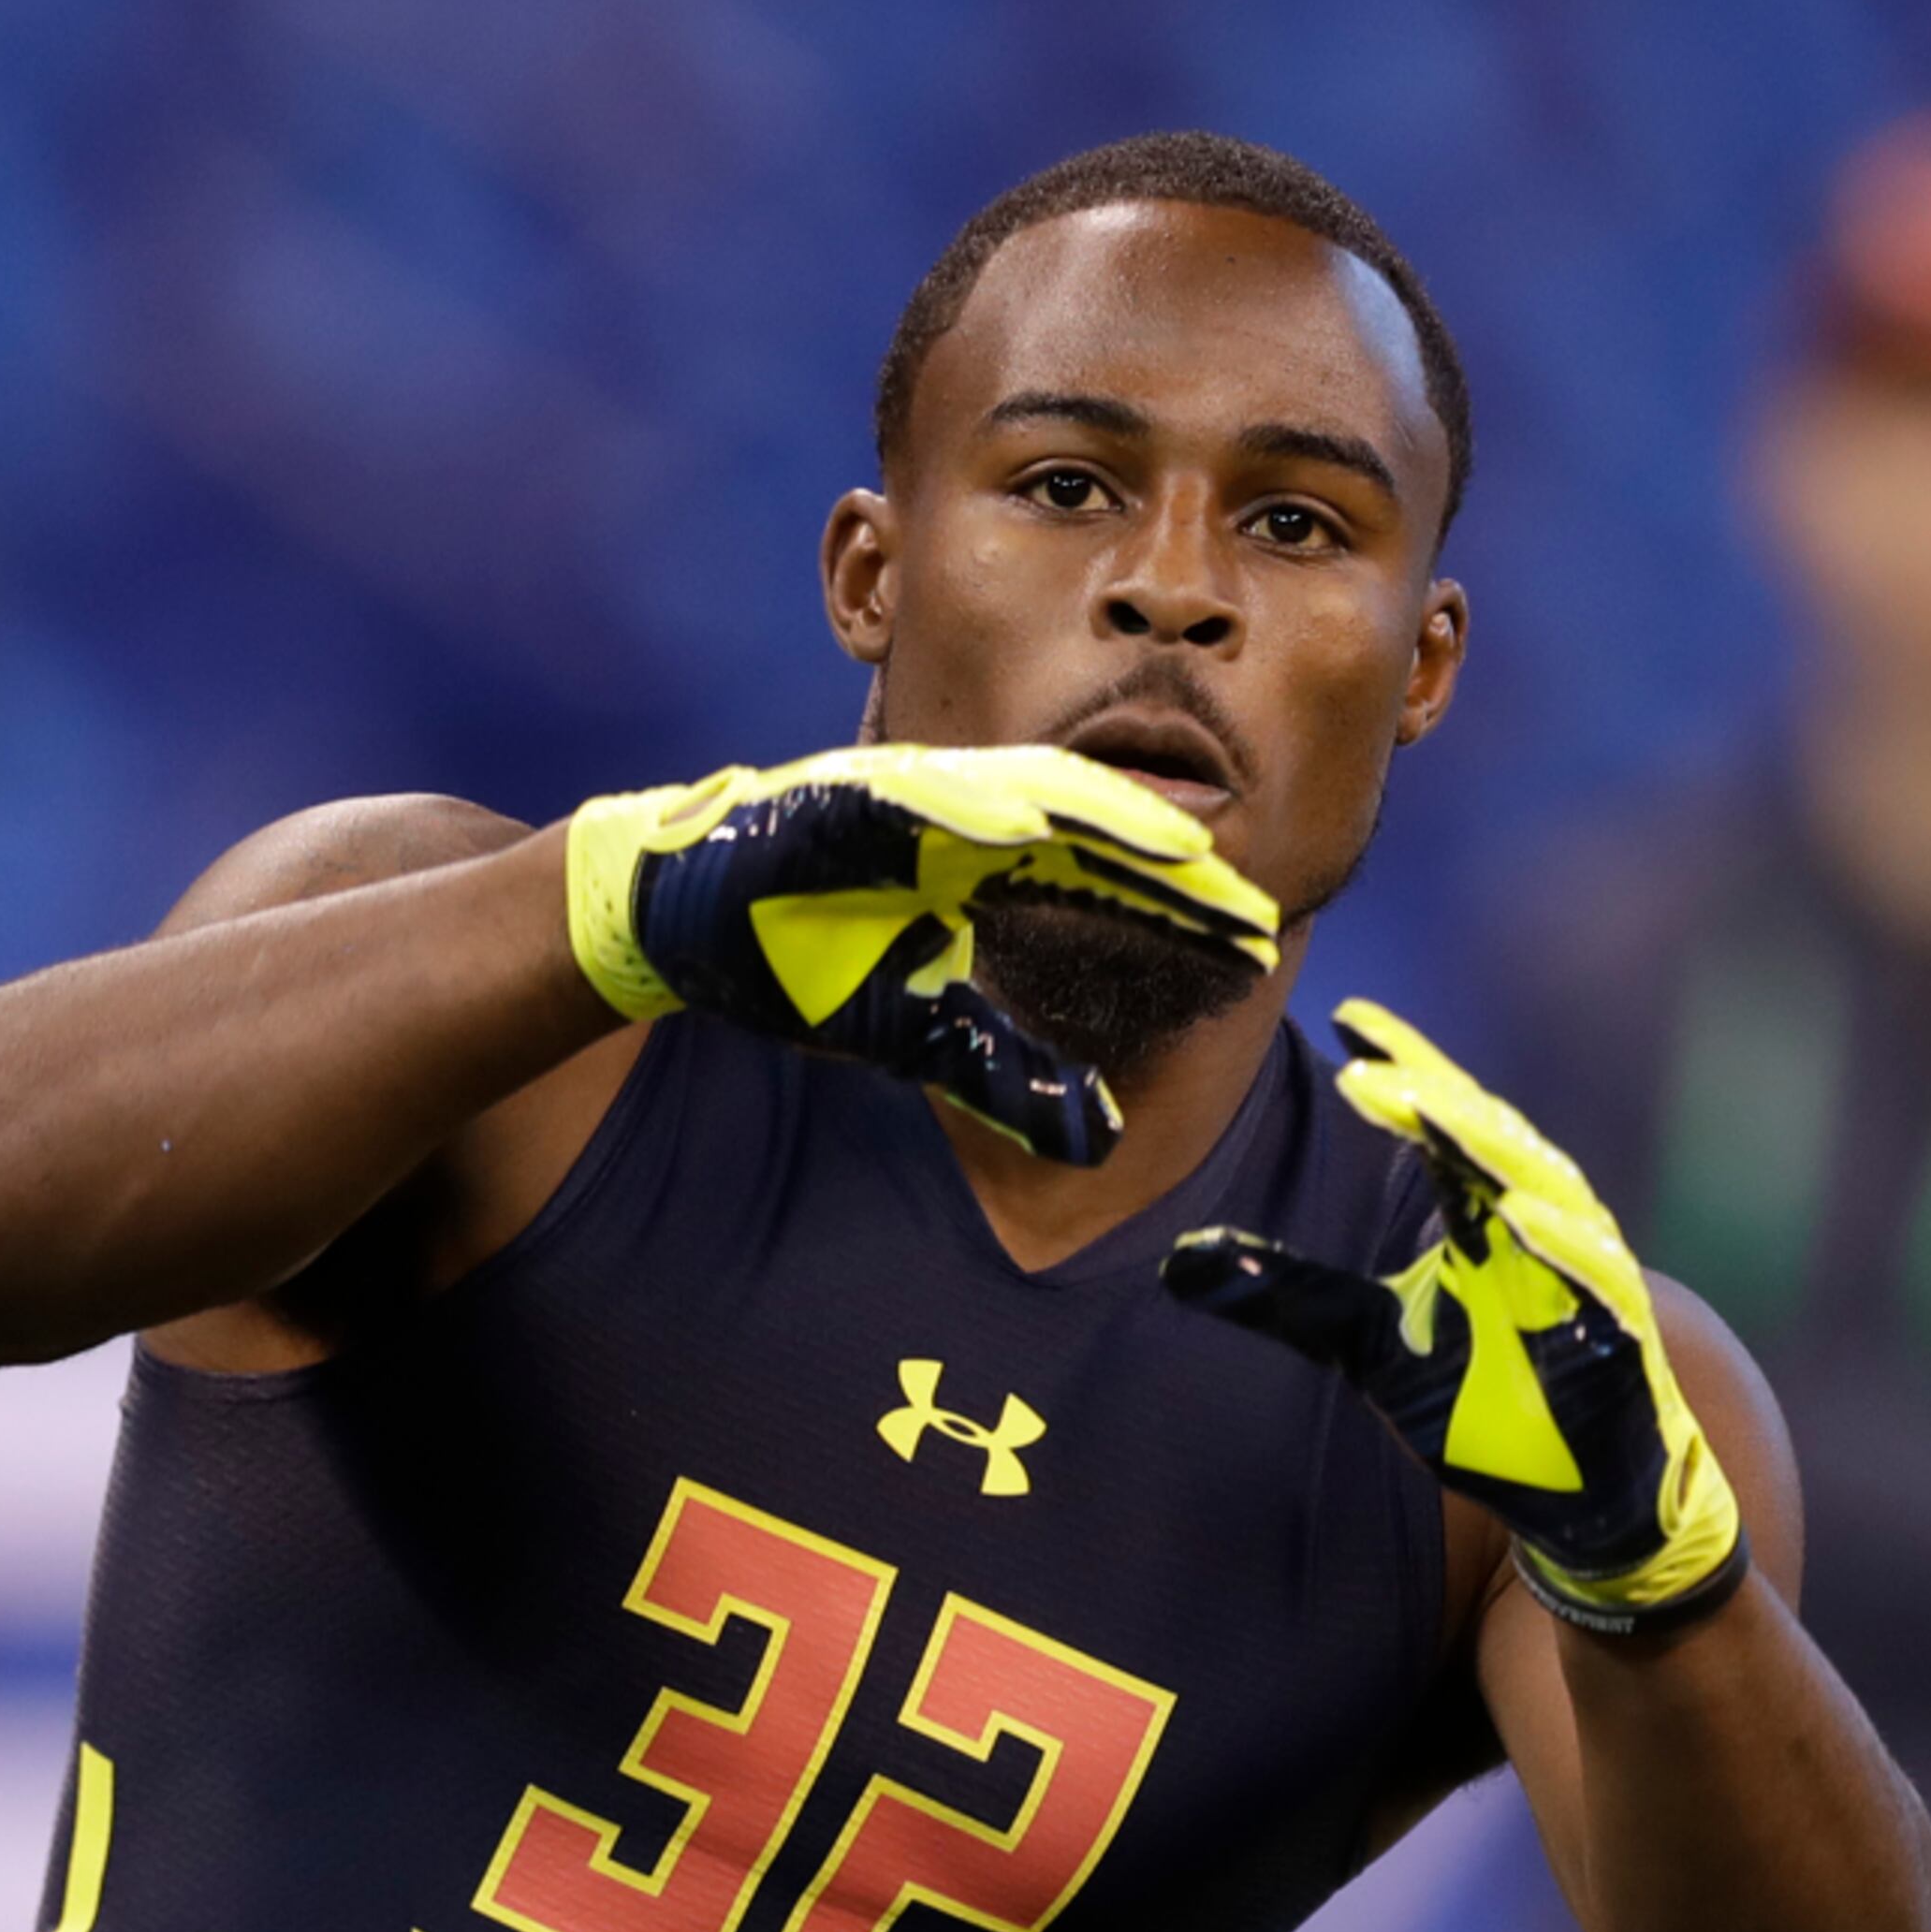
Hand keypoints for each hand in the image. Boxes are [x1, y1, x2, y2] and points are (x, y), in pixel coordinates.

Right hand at [564, 745, 1281, 1163]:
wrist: (675, 923)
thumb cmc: (798, 965)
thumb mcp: (922, 1035)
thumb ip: (1002, 1074)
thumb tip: (1094, 1139)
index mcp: (989, 870)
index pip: (1108, 884)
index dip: (1180, 911)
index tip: (1255, 944)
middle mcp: (965, 823)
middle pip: (1095, 831)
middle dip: (1172, 866)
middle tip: (1250, 901)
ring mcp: (910, 799)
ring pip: (1028, 795)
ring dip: (1105, 815)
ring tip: (1182, 841)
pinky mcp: (848, 792)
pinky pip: (926, 796)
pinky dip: (980, 805)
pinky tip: (1038, 819)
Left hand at [1162, 1002, 1746, 1630]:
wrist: (1581, 1500)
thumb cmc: (1487, 1410)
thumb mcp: (1368, 1348)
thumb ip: (1287, 1299)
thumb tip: (1179, 1259)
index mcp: (1482, 1218)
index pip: (1440, 1125)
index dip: (1400, 1071)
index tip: (1345, 1020)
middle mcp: (1539, 1227)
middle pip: (1488, 1141)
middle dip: (1433, 1095)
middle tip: (1370, 1057)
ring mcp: (1585, 1276)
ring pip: (1545, 1189)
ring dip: (1490, 1149)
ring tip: (1432, 1107)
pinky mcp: (1619, 1335)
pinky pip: (1595, 1279)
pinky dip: (1561, 1246)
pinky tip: (1517, 1217)